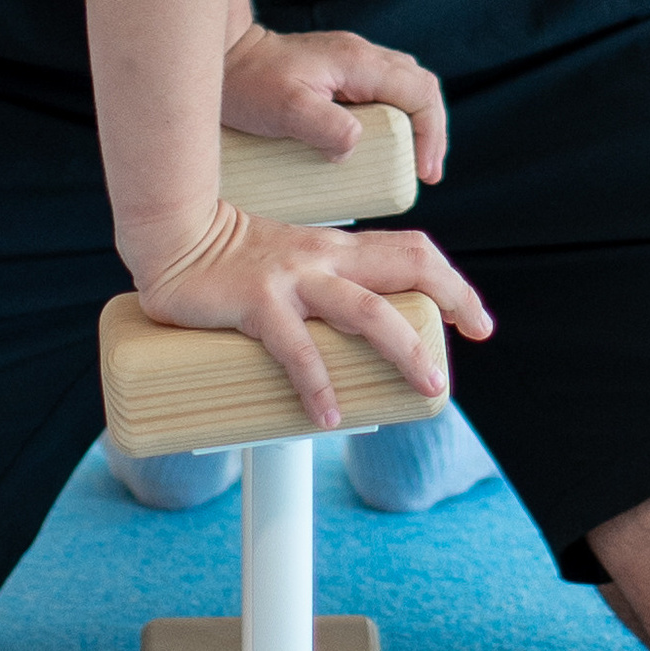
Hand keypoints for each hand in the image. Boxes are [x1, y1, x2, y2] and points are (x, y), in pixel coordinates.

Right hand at [132, 202, 492, 429]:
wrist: (172, 235)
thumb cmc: (229, 258)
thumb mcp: (291, 263)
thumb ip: (321, 288)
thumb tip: (351, 342)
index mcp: (337, 250)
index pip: (412, 251)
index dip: (452, 280)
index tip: (476, 320)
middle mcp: (325, 258)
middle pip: (408, 264)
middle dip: (454, 296)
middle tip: (478, 333)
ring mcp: (293, 279)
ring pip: (368, 310)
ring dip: (405, 350)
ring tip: (428, 385)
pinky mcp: (257, 302)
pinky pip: (296, 348)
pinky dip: (317, 384)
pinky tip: (329, 415)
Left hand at [221, 21, 448, 185]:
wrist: (222, 58)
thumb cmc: (248, 83)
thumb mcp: (286, 109)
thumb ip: (327, 126)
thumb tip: (356, 146)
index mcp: (358, 62)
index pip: (419, 92)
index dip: (431, 133)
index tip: (425, 173)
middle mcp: (361, 56)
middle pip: (420, 86)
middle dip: (431, 130)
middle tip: (425, 173)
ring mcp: (351, 62)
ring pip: (404, 86)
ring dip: (416, 123)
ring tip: (412, 163)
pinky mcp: (339, 74)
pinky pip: (382, 92)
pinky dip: (395, 118)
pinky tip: (384, 145)